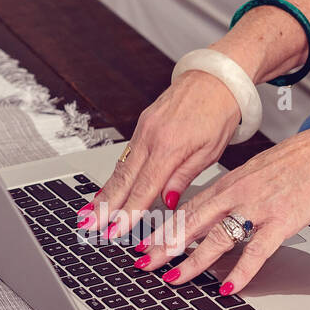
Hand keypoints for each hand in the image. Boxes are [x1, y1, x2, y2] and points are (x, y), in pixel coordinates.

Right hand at [79, 69, 241, 238]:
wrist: (215, 79)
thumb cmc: (219, 113)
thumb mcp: (211, 151)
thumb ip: (185, 176)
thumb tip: (168, 201)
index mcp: (170, 146)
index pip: (145, 187)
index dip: (128, 212)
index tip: (115, 230)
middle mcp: (151, 137)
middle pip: (123, 179)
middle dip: (105, 206)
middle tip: (90, 226)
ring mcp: (143, 129)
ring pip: (120, 168)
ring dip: (104, 193)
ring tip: (90, 213)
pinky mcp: (142, 124)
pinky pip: (125, 155)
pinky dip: (114, 175)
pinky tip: (106, 189)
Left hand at [134, 118, 309, 292]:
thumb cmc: (294, 162)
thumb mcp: (252, 173)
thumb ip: (231, 192)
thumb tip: (213, 209)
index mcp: (227, 184)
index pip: (186, 209)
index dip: (163, 227)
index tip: (145, 243)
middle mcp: (236, 195)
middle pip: (191, 224)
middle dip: (164, 245)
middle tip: (143, 263)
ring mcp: (257, 209)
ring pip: (216, 238)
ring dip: (193, 262)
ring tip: (174, 278)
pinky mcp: (281, 222)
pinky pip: (257, 251)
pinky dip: (242, 271)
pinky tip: (229, 287)